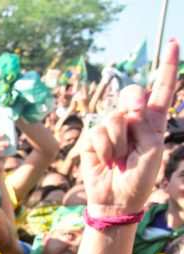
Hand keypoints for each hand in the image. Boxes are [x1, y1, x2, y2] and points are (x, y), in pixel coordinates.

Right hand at [82, 39, 178, 215]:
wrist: (117, 199)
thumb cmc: (140, 177)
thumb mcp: (152, 148)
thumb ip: (144, 122)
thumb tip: (127, 104)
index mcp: (153, 121)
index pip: (162, 89)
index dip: (168, 67)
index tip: (173, 42)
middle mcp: (132, 120)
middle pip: (131, 93)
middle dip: (133, 103)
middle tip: (133, 123)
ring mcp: (111, 129)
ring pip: (115, 117)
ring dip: (119, 141)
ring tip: (120, 158)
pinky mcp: (93, 140)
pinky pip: (99, 132)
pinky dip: (105, 148)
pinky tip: (107, 160)